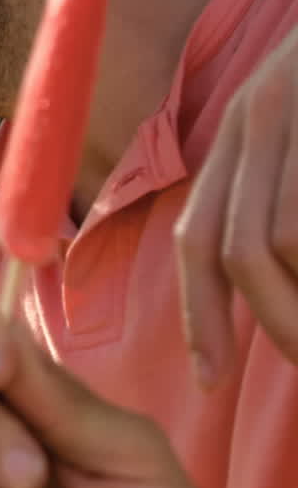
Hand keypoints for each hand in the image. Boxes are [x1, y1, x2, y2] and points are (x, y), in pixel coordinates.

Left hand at [174, 25, 297, 385]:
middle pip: (233, 247)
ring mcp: (294, 111)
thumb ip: (273, 185)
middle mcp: (258, 116)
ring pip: (270, 242)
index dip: (199, 312)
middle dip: (265, 325)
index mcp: (242, 127)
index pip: (198, 231)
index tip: (209, 377)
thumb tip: (267, 277)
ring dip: (295, 313)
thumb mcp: (297, 124)